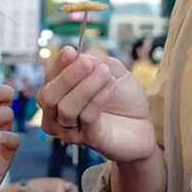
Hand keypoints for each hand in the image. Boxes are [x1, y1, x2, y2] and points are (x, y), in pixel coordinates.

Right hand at [38, 46, 156, 163]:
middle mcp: (57, 114)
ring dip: (86, 86)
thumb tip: (79, 56)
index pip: (49, 78)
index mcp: (58, 93)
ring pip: (66, 108)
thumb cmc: (122, 97)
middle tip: (88, 63)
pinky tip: (111, 86)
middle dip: (67, 76)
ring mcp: (70, 130)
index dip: (58, 64)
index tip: (71, 51)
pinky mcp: (89, 139)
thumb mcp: (111, 69)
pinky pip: (87, 117)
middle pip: (48, 96)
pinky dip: (98, 98)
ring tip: (105, 73)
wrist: (143, 123)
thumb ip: (94, 59)